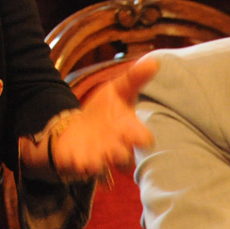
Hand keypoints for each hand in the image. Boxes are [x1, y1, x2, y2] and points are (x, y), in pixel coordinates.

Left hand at [24, 57, 159, 180]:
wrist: (78, 129)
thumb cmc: (105, 111)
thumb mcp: (117, 90)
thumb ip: (134, 78)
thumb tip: (154, 61)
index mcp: (128, 131)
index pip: (142, 139)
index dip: (141, 138)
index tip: (141, 137)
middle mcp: (116, 148)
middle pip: (124, 159)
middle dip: (121, 154)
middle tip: (116, 148)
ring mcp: (98, 158)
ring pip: (102, 168)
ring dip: (98, 164)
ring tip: (93, 160)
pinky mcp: (79, 162)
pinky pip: (80, 168)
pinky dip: (78, 164)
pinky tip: (75, 159)